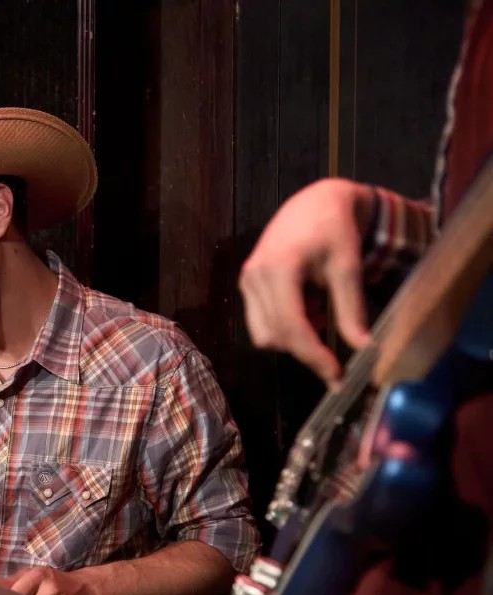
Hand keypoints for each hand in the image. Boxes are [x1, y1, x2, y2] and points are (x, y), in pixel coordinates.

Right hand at [239, 178, 374, 385]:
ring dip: (294, 338)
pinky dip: (286, 325)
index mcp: (279, 268)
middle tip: (335, 357)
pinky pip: (262, 320)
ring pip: (264, 333)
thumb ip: (351, 310)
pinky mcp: (247, 283)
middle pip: (273, 335)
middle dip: (304, 351)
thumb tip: (365, 350)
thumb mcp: (348, 268)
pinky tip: (308, 307)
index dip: (313, 355)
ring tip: (321, 315)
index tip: (336, 376)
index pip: (291, 326)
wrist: (314, 202)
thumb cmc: (335, 230)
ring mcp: (246, 280)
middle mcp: (254, 276)